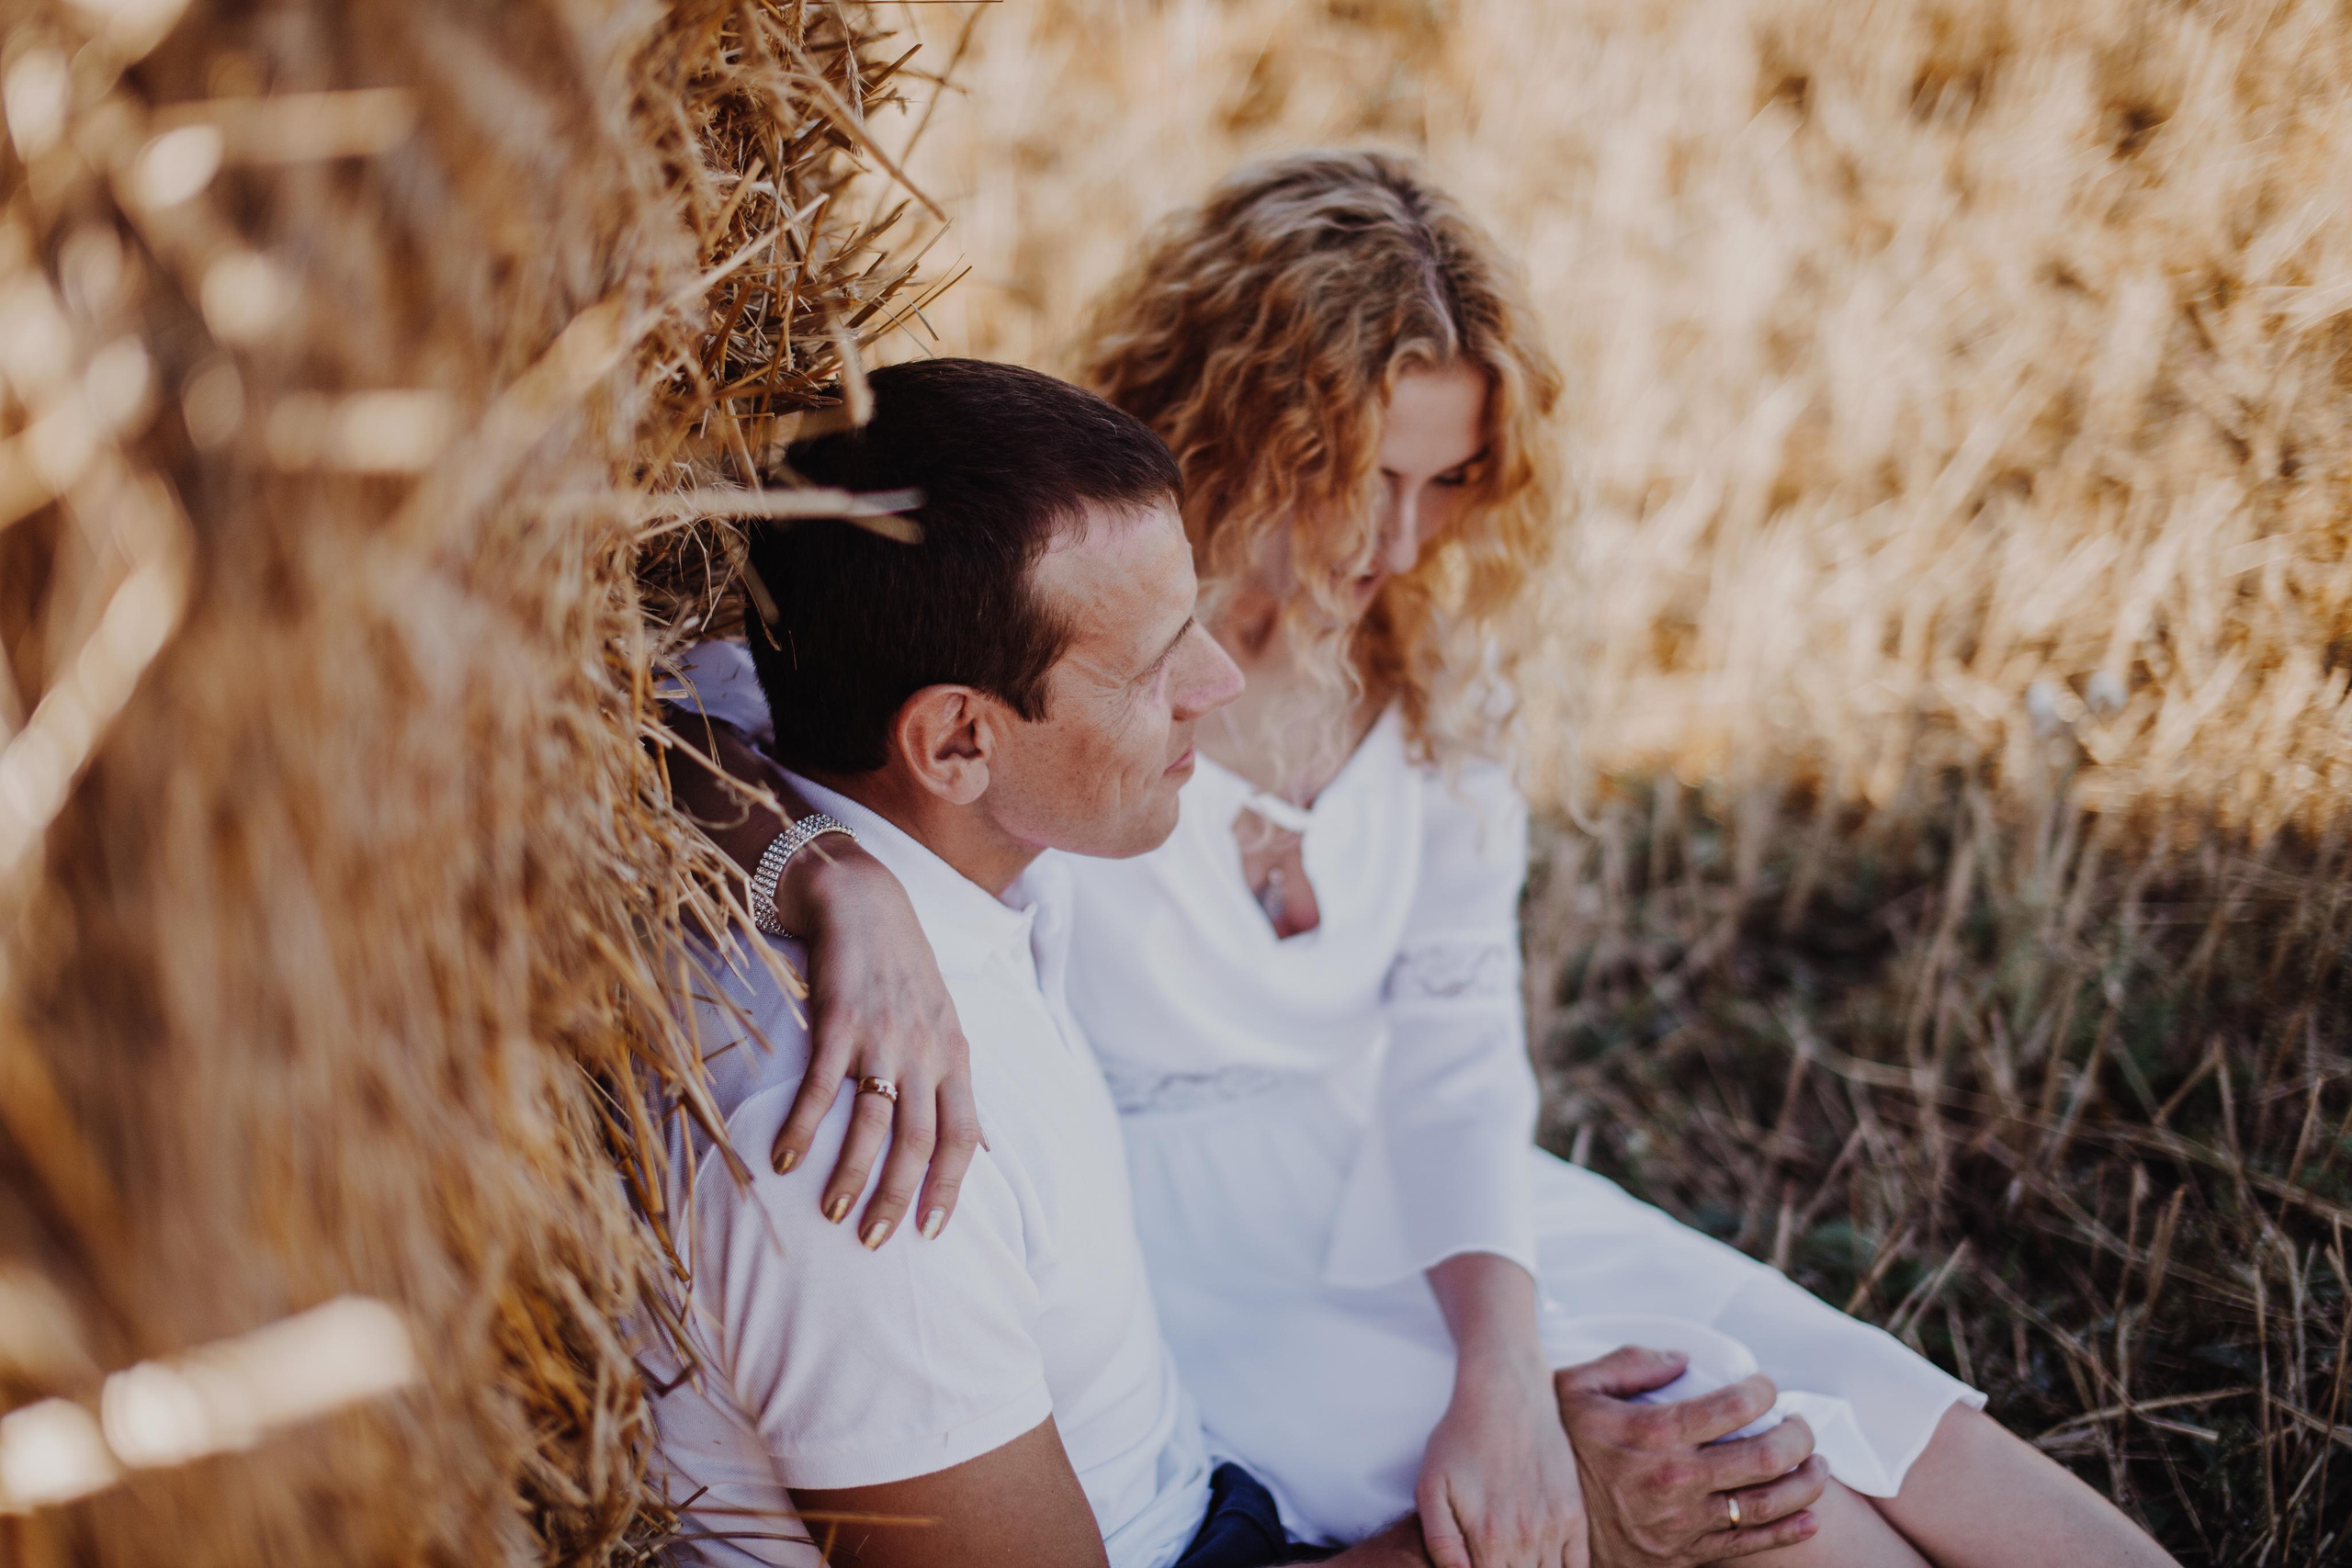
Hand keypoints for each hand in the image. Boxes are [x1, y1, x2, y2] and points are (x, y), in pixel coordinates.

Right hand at [771, 834, 982, 1249]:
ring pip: (873, 1125)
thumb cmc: (904, 971)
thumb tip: (985, 1148)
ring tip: (829, 1214)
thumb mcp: (948, 1026)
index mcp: (956, 1058)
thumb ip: (959, 1087)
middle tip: (871, 1242)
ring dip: (849, 1176)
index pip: (964, 1138)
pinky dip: (804, 1129)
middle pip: (919, 1143)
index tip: (930, 1234)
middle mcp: (926, 1053)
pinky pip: (821, 1089)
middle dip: (897, 1199)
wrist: (864, 901)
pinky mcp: (839, 1023)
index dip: (949, 1189)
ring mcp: (883, 1038)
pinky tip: (783, 1160)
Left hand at [1418, 1349, 1589, 1567]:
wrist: (1507, 1394)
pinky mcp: (1574, 1515)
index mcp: (1488, 1541)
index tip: (1479, 1562)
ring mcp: (1555, 1529)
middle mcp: (1525, 1541)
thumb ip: (1441, 1543)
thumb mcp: (1431, 1486)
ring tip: (1515, 1559)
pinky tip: (1546, 1562)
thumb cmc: (1461, 1438)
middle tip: (1497, 1556)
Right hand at [1553, 1347, 1826, 1567]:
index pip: (1734, 1406)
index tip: (1766, 1386)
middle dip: (1798, 1435)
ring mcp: (1685, 1522)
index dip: (1763, 1390)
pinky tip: (1809, 1514)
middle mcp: (1676, 1479)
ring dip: (1807, 1481)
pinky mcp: (1687, 1554)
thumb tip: (1683, 1358)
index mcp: (1653, 1433)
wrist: (1544, 1521)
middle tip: (1801, 1424)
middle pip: (1766, 1456)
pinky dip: (1791, 1530)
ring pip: (1769, 1503)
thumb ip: (1630, 1362)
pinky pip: (1752, 1545)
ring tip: (1816, 1463)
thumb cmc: (1562, 1446)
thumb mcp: (1576, 1388)